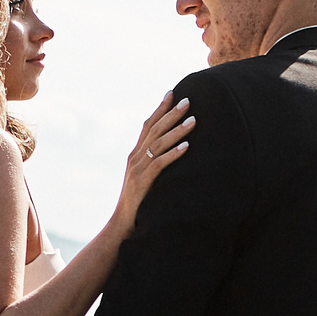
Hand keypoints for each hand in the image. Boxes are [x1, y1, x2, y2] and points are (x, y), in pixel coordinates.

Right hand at [113, 93, 193, 225]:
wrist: (122, 222)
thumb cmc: (137, 201)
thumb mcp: (143, 177)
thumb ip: (152, 162)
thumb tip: (168, 150)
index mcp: (135, 154)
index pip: (147, 125)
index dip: (159, 109)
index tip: (172, 93)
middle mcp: (135, 158)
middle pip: (154, 130)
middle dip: (171, 114)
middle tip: (188, 101)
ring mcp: (138, 169)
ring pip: (158, 144)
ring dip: (177, 131)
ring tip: (193, 121)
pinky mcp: (143, 182)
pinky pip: (159, 164)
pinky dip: (173, 154)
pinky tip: (186, 147)